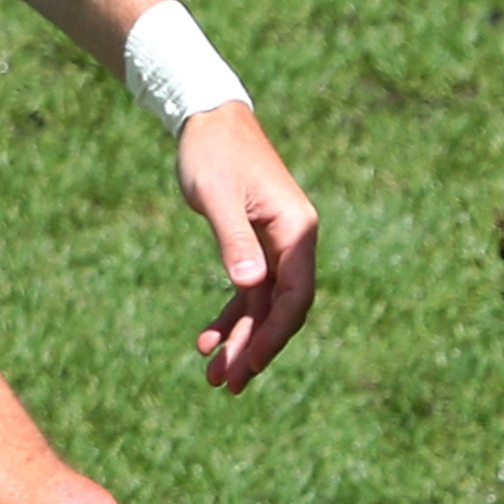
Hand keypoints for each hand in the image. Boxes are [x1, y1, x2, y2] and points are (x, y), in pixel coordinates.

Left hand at [173, 100, 319, 392]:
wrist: (208, 120)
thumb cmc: (213, 153)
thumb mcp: (217, 197)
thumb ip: (234, 241)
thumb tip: (250, 287)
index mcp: (296, 230)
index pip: (296, 295)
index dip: (274, 334)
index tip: (249, 364)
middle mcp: (294, 242)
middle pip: (282, 309)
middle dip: (254, 348)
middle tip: (224, 384)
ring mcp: (276, 246)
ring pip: (264, 307)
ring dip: (241, 341)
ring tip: (213, 377)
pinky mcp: (255, 245)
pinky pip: (249, 292)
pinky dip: (231, 317)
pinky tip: (207, 341)